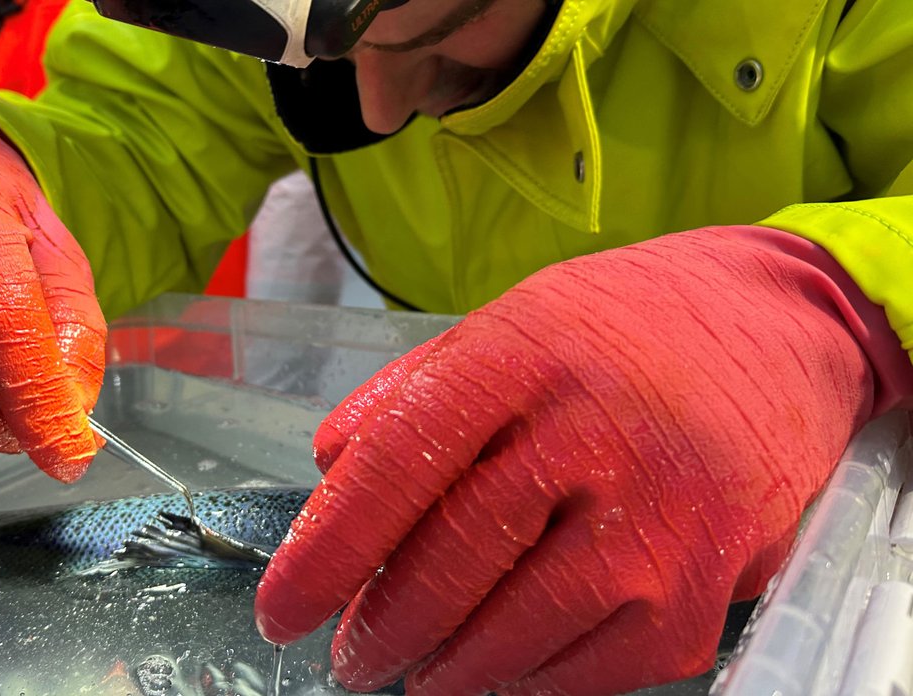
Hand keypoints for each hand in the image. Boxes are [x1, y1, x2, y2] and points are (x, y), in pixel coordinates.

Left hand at [255, 227, 912, 693]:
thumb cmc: (622, 330)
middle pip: (451, 563)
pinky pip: (595, 669)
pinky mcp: (707, 584)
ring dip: (447, 670)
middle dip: (381, 628)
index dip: (326, 551)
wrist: (779, 334)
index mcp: (521, 357)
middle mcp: (592, 435)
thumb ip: (411, 394)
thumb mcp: (507, 324)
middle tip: (350, 654)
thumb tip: (330, 470)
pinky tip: (502, 669)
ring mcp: (660, 518)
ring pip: (517, 632)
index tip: (282, 610)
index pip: (396, 466)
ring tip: (416, 670)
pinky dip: (532, 682)